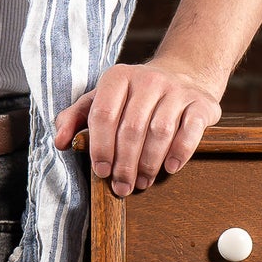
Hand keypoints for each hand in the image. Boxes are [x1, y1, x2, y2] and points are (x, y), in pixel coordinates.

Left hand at [53, 60, 221, 193]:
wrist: (183, 75)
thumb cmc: (135, 97)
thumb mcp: (102, 100)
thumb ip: (75, 118)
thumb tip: (60, 141)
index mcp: (118, 77)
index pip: (104, 114)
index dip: (100, 147)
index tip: (101, 172)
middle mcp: (148, 79)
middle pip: (132, 128)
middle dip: (125, 164)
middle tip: (122, 186)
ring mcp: (177, 90)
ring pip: (160, 132)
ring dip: (149, 164)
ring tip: (143, 182)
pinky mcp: (201, 103)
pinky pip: (190, 130)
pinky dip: (179, 152)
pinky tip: (170, 168)